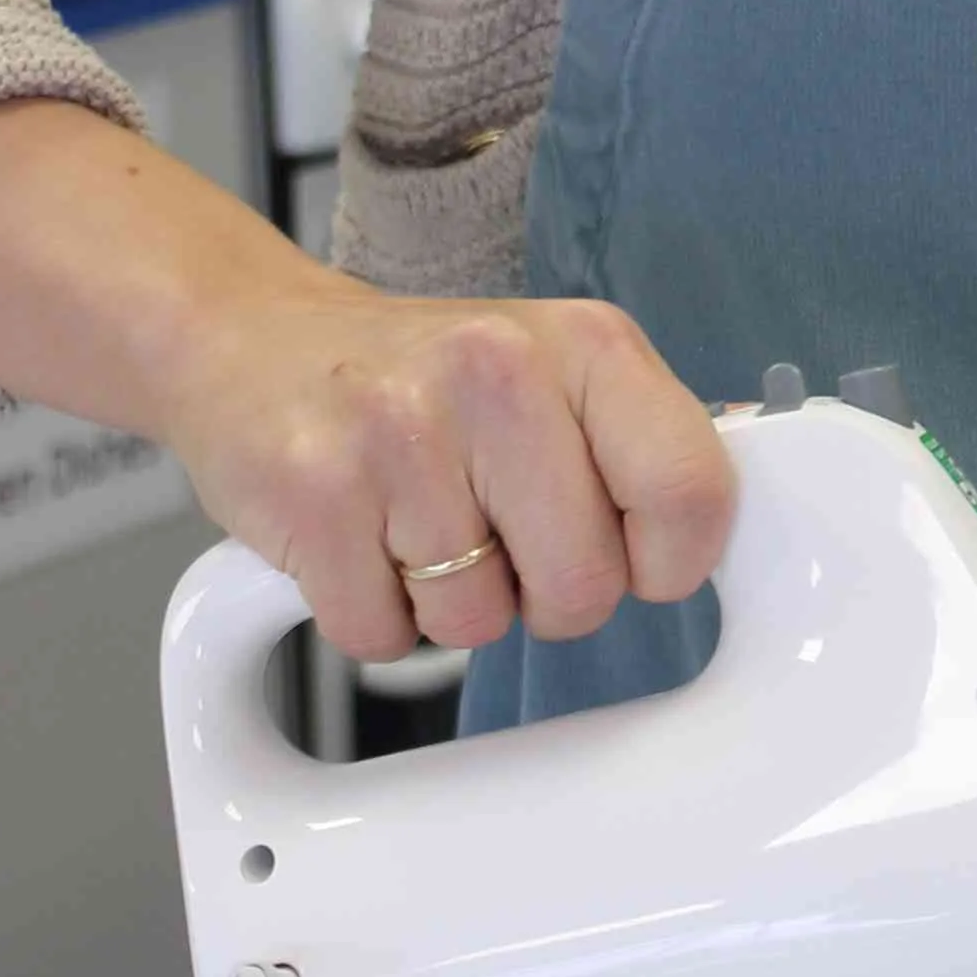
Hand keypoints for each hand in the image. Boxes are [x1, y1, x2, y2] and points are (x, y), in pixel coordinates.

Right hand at [160, 278, 735, 667]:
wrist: (249, 339)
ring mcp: (400, 431)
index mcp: (587, 345)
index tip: (627, 553)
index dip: (665, 561)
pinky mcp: (313, 495)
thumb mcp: (555, 369)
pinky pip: (382, 637)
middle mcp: (500, 372)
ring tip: (413, 517)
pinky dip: (370, 612)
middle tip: (491, 529)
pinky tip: (357, 536)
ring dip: (447, 600)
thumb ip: (639, 444)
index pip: (692, 494)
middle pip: (583, 589)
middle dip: (541, 591)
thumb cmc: (421, 374)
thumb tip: (728, 526)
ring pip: (477, 624)